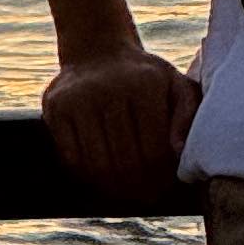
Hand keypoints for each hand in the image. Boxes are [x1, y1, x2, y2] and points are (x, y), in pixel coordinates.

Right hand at [42, 43, 201, 207]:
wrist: (98, 48)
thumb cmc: (144, 77)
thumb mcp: (175, 85)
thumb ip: (188, 115)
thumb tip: (179, 152)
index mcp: (144, 84)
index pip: (154, 150)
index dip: (161, 176)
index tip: (165, 185)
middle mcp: (109, 88)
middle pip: (125, 162)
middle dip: (139, 188)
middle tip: (147, 196)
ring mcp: (78, 97)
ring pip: (97, 166)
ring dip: (114, 188)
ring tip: (127, 191)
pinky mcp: (55, 107)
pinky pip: (72, 159)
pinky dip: (88, 177)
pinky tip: (103, 177)